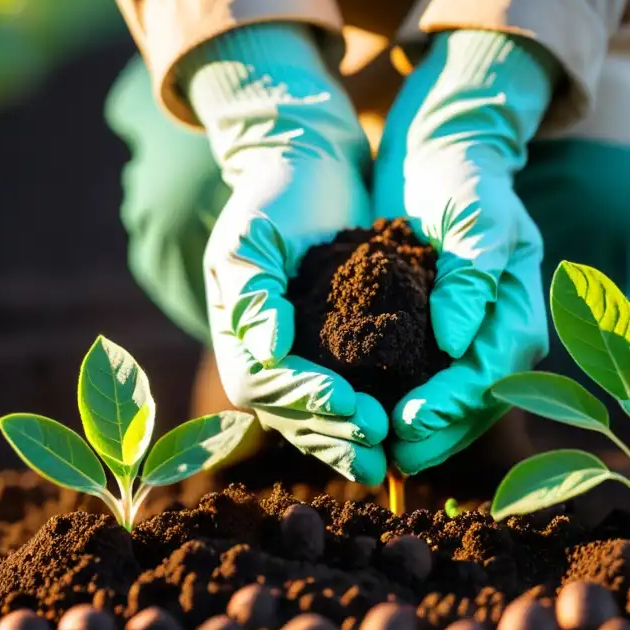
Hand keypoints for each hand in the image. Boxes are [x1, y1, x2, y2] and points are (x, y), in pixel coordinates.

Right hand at [185, 24, 387, 485]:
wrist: (310, 165)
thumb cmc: (278, 195)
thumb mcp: (254, 234)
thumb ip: (252, 291)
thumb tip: (267, 350)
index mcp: (238, 332)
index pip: (263, 384)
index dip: (305, 400)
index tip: (349, 405)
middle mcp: (263, 354)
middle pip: (287, 414)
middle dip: (330, 433)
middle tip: (375, 448)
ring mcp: (295, 358)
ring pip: (312, 418)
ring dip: (343, 442)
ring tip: (381, 464)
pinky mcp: (329, 352)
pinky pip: (339, 399)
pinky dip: (357, 421)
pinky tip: (390, 437)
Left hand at [373, 30, 557, 474]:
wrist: (445, 155)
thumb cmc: (465, 180)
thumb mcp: (477, 216)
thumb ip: (471, 277)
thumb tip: (453, 340)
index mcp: (519, 312)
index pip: (490, 375)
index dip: (452, 405)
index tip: (408, 422)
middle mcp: (502, 337)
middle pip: (476, 406)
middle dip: (437, 434)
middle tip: (391, 455)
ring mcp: (474, 342)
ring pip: (457, 407)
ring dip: (425, 434)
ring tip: (381, 450)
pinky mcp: (444, 340)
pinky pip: (433, 387)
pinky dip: (410, 406)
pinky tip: (375, 417)